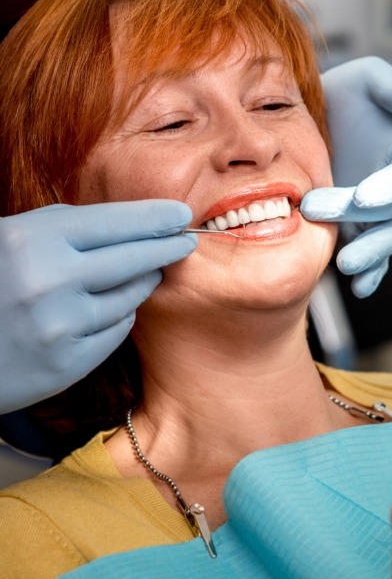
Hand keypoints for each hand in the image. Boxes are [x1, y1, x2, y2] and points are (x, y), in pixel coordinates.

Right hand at [0, 200, 195, 412]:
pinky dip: (120, 315)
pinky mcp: (68, 364)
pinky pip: (117, 330)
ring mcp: (60, 326)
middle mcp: (48, 282)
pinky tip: (116, 306)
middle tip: (186, 241)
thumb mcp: (9, 240)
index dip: (155, 217)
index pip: (114, 222)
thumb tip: (129, 223)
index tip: (181, 214)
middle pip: (134, 259)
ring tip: (149, 271)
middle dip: (167, 247)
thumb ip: (62, 227)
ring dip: (143, 282)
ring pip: (130, 297)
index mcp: (31, 240)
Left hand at [300, 56, 391, 297]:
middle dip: (359, 219)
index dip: (389, 189)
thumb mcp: (367, 78)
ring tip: (346, 266)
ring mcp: (381, 213)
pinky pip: (372, 255)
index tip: (363, 197)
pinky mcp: (361, 229)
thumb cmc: (346, 95)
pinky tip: (358, 288)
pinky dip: (370, 274)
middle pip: (390, 213)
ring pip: (383, 240)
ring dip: (368, 256)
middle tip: (316, 211)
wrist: (318, 121)